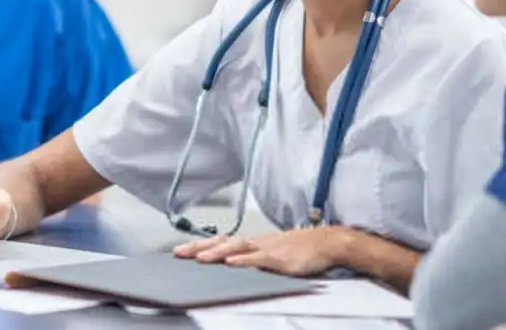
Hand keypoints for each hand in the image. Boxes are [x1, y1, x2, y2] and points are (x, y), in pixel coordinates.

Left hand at [172, 227, 344, 276]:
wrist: (326, 242)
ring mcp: (267, 249)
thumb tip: (236, 264)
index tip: (182, 249)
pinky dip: (244, 260)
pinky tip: (232, 263)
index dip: (201, 244)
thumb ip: (256, 258)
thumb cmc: (302, 249)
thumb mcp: (274, 252)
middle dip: (199, 247)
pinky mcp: (280, 259)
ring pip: (237, 248)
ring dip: (217, 252)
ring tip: (199, 258)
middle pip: (223, 242)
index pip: (222, 241)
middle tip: (178, 253)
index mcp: (254, 242)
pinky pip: (258, 259)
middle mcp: (257, 243)